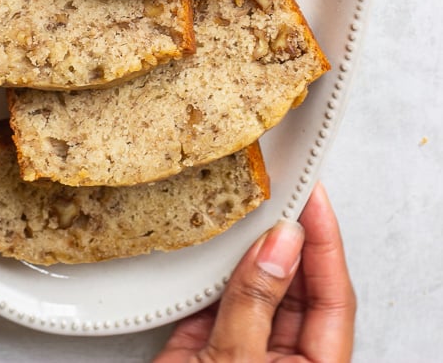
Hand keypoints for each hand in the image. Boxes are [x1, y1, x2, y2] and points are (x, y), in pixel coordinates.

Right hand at [153, 181, 355, 362]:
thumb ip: (257, 304)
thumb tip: (280, 242)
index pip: (333, 298)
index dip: (325, 243)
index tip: (313, 196)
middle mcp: (280, 360)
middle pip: (296, 288)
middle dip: (288, 238)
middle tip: (282, 189)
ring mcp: (241, 355)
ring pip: (254, 289)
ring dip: (248, 249)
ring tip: (250, 204)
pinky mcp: (201, 350)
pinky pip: (214, 298)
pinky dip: (210, 268)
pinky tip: (212, 238)